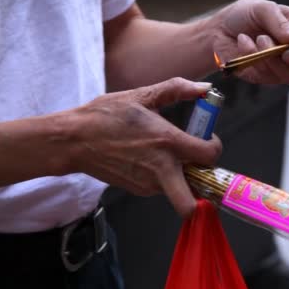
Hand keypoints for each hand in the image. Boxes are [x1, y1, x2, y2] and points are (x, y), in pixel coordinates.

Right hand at [70, 78, 221, 216]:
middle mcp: (161, 169)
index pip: (209, 156)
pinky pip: (163, 187)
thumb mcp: (143, 95)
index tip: (207, 138)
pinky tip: (148, 158)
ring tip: (165, 153)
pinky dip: (165, 176)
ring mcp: (148, 184)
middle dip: (203, 187)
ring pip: (181, 188)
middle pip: (191, 201)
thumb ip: (178, 89)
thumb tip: (205, 86)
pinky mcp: (138, 190)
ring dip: (182, 175)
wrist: (73, 140)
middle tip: (197, 163)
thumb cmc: (106, 116)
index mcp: (167, 142)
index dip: (215, 147)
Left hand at [212, 0, 288, 83]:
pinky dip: (255, 58)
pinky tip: (244, 43)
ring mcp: (288, 68)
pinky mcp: (269, 78)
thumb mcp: (263, 9)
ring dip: (274, 57)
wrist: (219, 30)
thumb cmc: (246, 15)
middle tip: (286, 53)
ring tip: (258, 38)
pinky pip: (270, 76)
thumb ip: (282, 23)